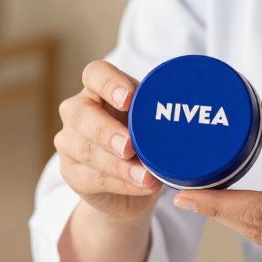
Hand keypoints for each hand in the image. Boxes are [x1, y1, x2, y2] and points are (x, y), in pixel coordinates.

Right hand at [55, 60, 162, 220]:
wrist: (128, 186)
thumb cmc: (143, 141)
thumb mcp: (152, 122)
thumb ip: (160, 114)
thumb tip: (192, 114)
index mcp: (98, 90)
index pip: (94, 74)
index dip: (109, 83)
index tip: (129, 98)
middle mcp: (77, 112)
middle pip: (81, 114)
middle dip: (106, 131)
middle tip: (129, 146)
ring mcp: (69, 143)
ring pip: (87, 151)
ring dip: (119, 165)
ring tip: (145, 175)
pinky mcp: (72, 173)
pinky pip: (93, 178)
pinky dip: (121, 183)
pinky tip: (141, 185)